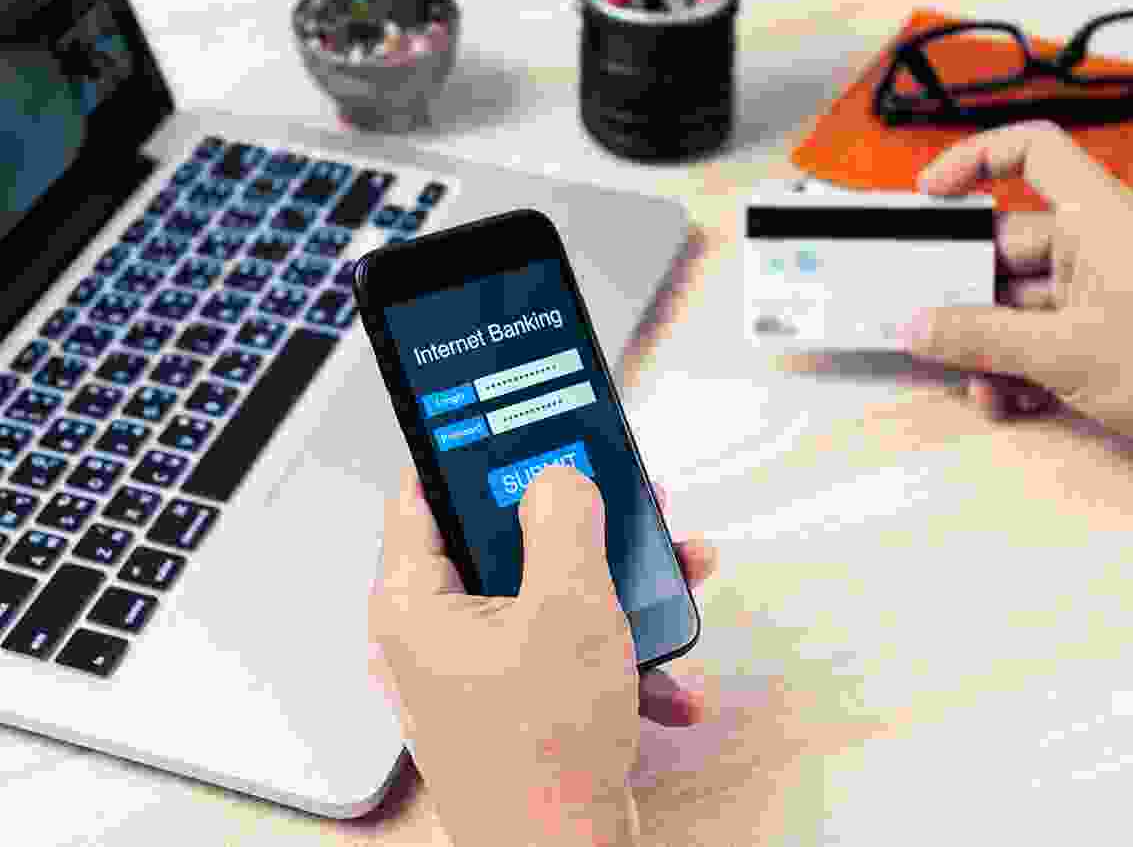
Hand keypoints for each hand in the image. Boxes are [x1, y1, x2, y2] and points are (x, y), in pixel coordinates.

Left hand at [369, 466, 717, 846]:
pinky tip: (672, 676)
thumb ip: (562, 521)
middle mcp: (435, 635)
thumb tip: (556, 475)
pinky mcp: (518, 705)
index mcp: (416, 603)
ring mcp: (477, 673)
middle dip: (577, 520)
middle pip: (501, 541)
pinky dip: (617, 653)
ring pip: (547, 595)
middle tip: (622, 494)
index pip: (423, 492)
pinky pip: (566, 651)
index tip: (515, 422)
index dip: (470, 450)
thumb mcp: (567, 608)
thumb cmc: (545, 752)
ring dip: (616, 586)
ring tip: (675, 572)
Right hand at [904, 120, 1132, 472]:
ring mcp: (1097, 291)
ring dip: (986, 344)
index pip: (1031, 153)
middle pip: (1004, 247)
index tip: (931, 196)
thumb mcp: (1062, 351)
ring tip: (977, 381)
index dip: (975, 160)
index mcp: (1093, 219)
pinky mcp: (1100, 334)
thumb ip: (980, 338)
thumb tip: (916, 327)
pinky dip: (1015, 367)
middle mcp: (1093, 246)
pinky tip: (1008, 400)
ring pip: (1014, 303)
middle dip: (964, 291)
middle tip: (925, 321)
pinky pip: (1036, 337)